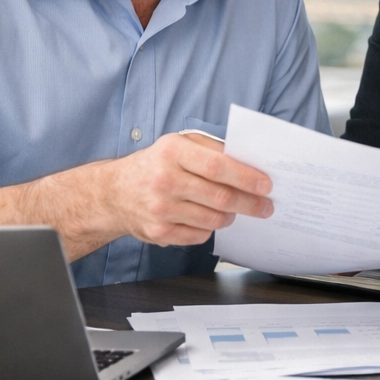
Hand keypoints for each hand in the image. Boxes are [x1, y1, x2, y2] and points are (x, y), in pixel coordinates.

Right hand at [95, 131, 272, 247]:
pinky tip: (206, 218)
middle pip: (220, 197)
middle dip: (250, 203)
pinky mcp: (158, 232)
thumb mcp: (179, 144)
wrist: (113, 193)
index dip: (246, 177)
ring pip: (213, 219)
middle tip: (266, 206)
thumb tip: (249, 163)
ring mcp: (160, 209)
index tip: (266, 185)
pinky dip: (209, 228)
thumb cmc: (155, 165)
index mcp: (172, 152)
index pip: (218, 167)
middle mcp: (164, 180)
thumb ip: (212, 150)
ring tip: (234, 210)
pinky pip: (199, 235)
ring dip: (230, 216)